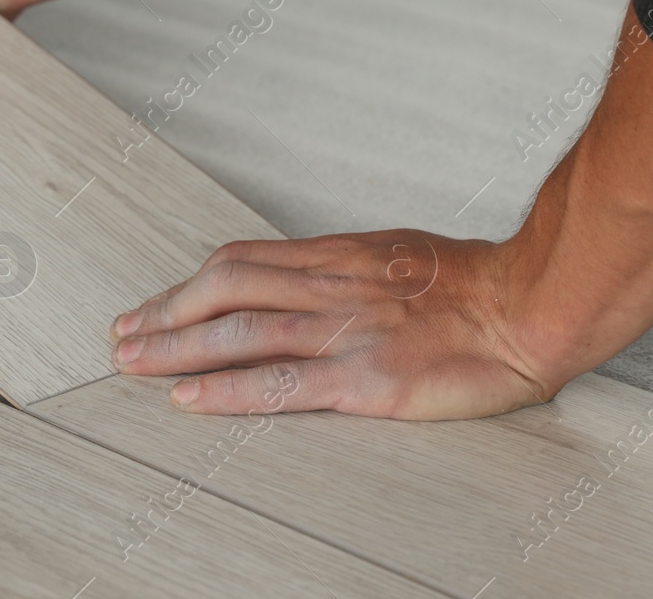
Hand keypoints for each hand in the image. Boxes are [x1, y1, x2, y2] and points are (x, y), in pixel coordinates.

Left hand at [108, 230, 555, 419]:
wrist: (529, 306)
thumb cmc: (477, 283)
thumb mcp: (399, 255)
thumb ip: (346, 269)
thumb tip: (301, 280)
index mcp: (339, 256)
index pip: (242, 262)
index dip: (189, 284)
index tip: (156, 303)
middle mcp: (331, 286)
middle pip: (224, 289)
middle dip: (164, 313)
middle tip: (124, 334)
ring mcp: (345, 331)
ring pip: (238, 331)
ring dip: (174, 347)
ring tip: (132, 363)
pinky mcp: (365, 378)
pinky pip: (280, 384)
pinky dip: (226, 390)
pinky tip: (190, 398)